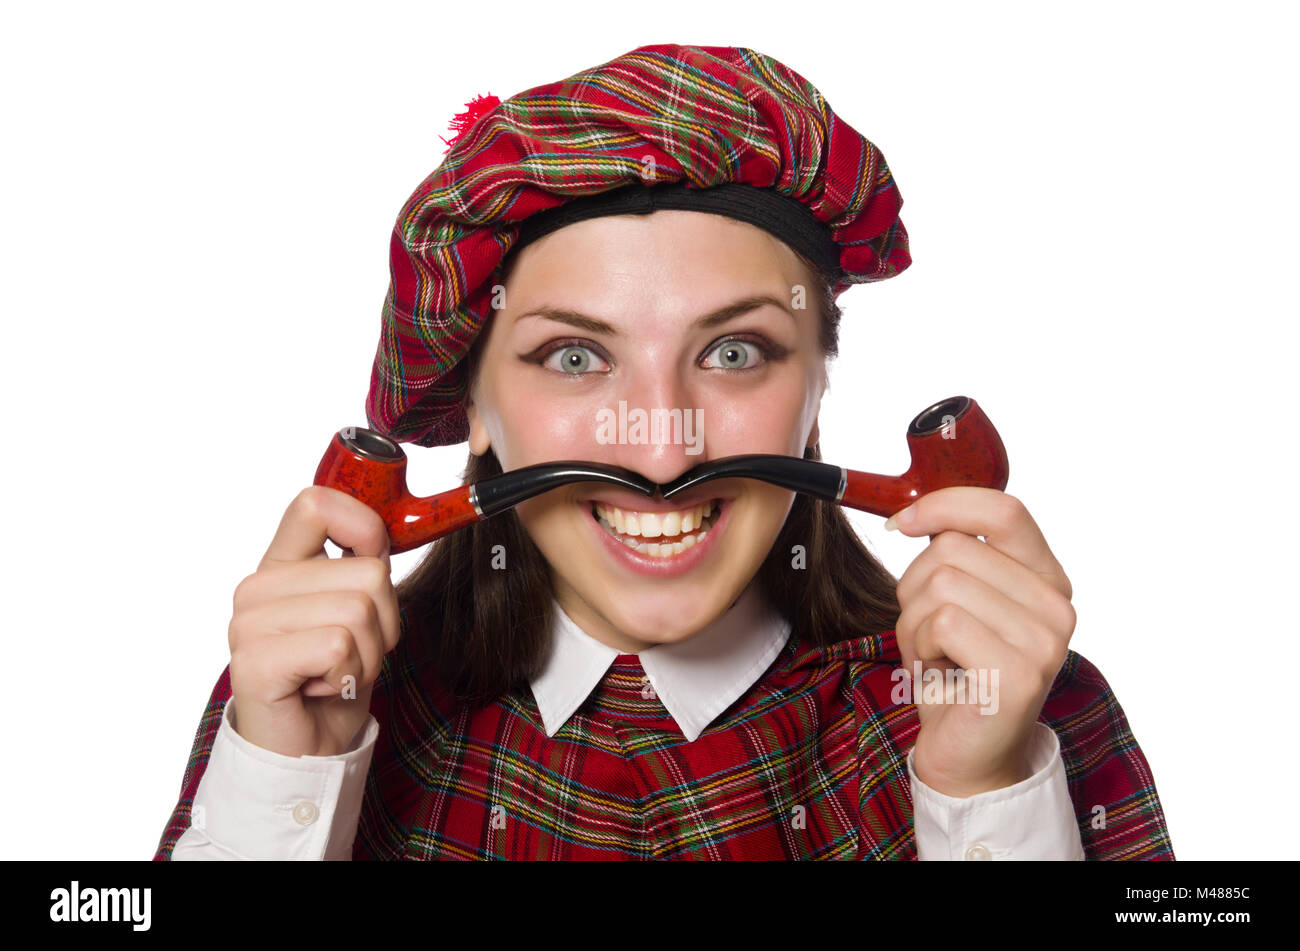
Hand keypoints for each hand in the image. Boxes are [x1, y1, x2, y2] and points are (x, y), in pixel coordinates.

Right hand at [227, 486, 399, 757]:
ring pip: (359, 610)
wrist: (305, 751)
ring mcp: (249, 623)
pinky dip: (349, 674)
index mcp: (281, 566)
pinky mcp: (254, 661)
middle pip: (367, 571)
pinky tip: (320, 687)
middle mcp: (257, 588)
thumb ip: (360, 567)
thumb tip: (382, 533)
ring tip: (337, 672)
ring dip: (369, 654)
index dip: (364, 526)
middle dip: (384, 622)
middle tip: (352, 654)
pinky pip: (338, 646)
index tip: (375, 562)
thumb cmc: (333, 679)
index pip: (315, 503)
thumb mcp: (357, 612)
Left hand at [887, 486, 1075, 797]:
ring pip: (941, 585)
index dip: (945, 504)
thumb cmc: (955, 672)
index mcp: (1046, 578)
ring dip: (913, 623)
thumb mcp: (956, 600)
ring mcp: (1045, 641)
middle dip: (914, 587)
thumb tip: (911, 513)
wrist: (968, 756)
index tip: (902, 523)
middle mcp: (1057, 606)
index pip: (1004, 510)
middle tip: (928, 632)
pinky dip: (919, 647)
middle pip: (953, 548)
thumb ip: (954, 555)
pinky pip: (942, 623)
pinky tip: (937, 674)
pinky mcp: (1020, 674)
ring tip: (934, 656)